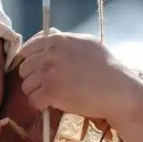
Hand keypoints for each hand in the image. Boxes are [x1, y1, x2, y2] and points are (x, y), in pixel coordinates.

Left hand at [16, 30, 142, 120]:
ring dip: (35, 93)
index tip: (33, 70)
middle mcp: (51, 54)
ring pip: (26, 85)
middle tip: (44, 86)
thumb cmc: (107, 68)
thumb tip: (50, 36)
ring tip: (49, 96)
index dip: (28, 61)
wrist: (118, 90)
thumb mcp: (88, 44)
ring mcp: (49, 73)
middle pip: (24, 68)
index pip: (28, 49)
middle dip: (32, 78)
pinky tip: (51, 104)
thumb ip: (66, 41)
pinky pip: (33, 100)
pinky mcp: (51, 91)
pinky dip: (40, 105)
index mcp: (58, 40)